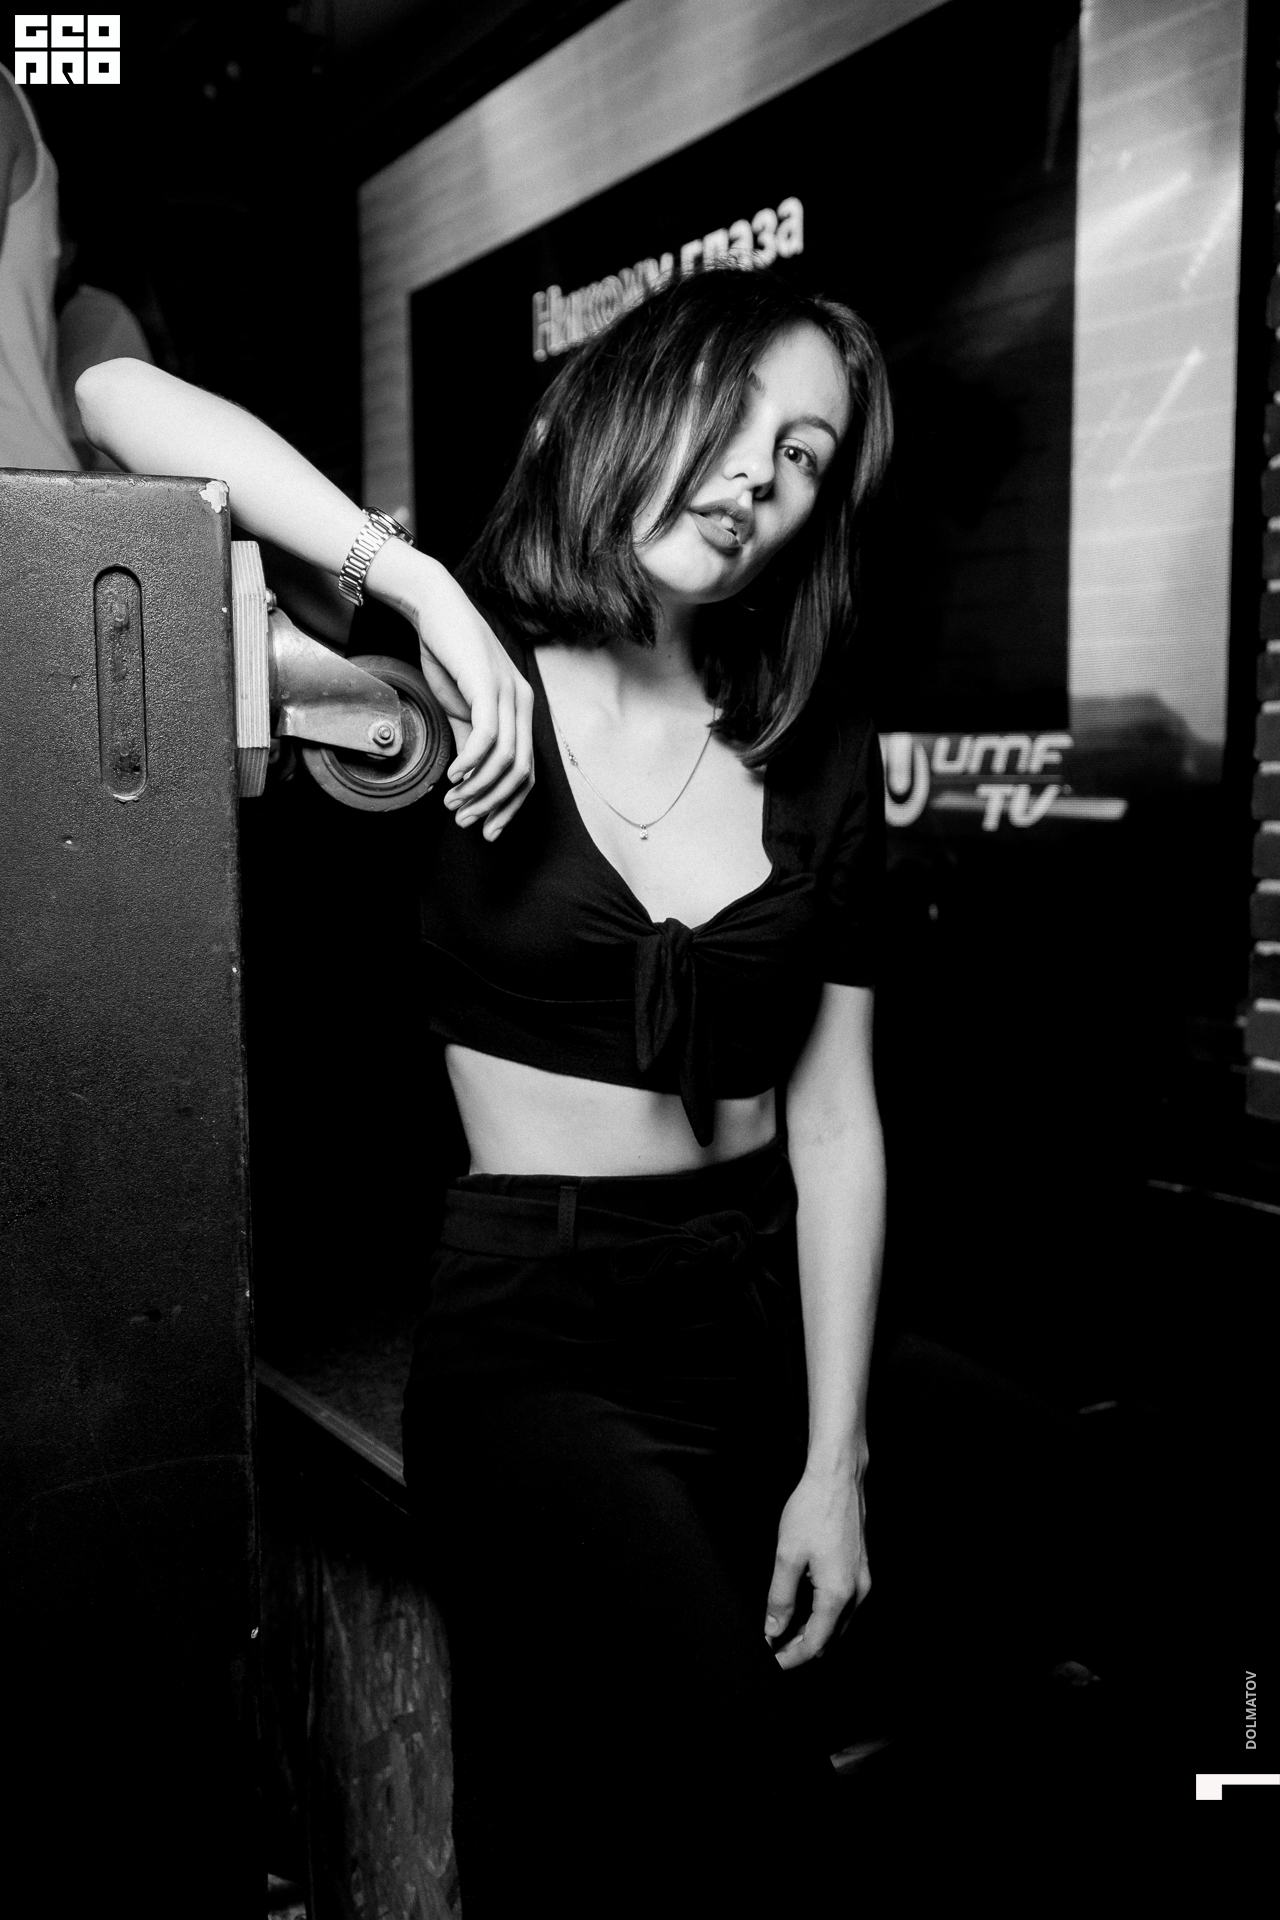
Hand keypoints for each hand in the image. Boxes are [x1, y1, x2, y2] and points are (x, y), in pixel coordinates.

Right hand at [404, 562, 534, 839]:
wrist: (434, 608)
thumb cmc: (447, 655)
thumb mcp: (461, 706)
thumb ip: (469, 738)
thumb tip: (469, 775)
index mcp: (521, 710)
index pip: (526, 771)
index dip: (508, 805)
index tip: (487, 828)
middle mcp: (523, 703)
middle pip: (521, 772)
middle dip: (494, 805)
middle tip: (466, 822)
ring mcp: (509, 693)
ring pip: (506, 759)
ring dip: (479, 789)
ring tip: (454, 802)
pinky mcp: (488, 686)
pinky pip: (488, 736)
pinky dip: (472, 763)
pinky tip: (455, 775)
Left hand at [764, 1459, 869, 1670]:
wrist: (837, 1477)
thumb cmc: (813, 1509)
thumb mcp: (787, 1556)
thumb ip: (779, 1599)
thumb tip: (773, 1630)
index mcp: (837, 1594)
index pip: (814, 1643)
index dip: (790, 1658)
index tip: (772, 1662)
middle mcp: (856, 1592)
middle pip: (829, 1638)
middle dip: (802, 1648)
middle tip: (775, 1649)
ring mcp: (862, 1580)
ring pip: (839, 1623)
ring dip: (814, 1633)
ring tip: (785, 1631)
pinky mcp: (861, 1568)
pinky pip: (844, 1605)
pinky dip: (825, 1615)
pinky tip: (806, 1608)